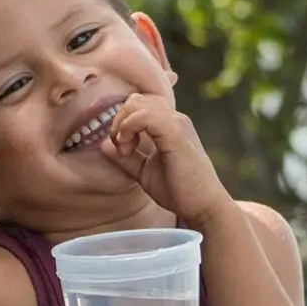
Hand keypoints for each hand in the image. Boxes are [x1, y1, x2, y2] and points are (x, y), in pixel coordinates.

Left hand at [100, 93, 233, 226]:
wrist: (203, 205)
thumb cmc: (179, 190)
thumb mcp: (145, 172)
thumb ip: (127, 157)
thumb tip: (103, 145)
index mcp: (169, 125)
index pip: (138, 104)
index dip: (122, 121)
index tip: (122, 149)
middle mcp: (174, 118)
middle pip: (134, 100)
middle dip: (119, 121)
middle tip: (122, 148)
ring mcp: (176, 123)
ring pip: (137, 103)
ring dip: (122, 125)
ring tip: (125, 150)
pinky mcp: (175, 133)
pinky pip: (143, 116)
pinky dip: (128, 127)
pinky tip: (128, 148)